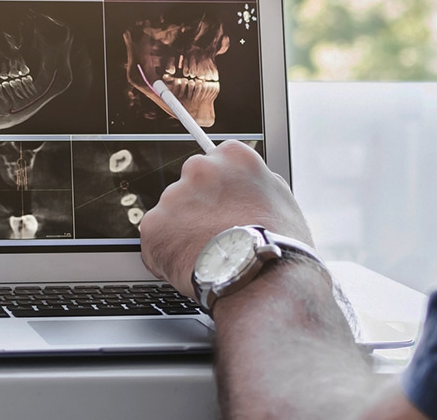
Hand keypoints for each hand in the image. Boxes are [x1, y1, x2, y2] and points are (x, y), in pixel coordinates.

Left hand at [139, 140, 312, 296]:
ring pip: (172, 212)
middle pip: (191, 184)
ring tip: (207, 254)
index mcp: (232, 156)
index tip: (224, 205)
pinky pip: (155, 238)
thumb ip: (257, 183)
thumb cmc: (279, 245)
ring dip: (182, 230)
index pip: (217, 162)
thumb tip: (245, 184)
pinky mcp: (154, 225)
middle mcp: (199, 168)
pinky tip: (190, 265)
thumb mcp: (282, 199)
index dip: (221, 189)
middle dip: (198, 206)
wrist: (263, 281)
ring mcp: (173, 196)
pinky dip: (167, 252)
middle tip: (215, 233)